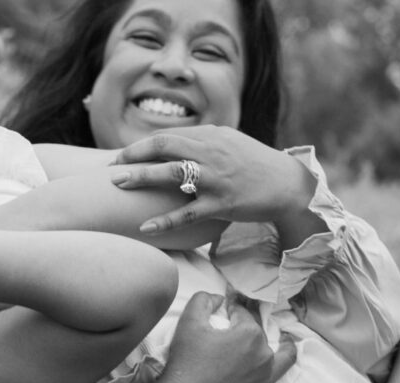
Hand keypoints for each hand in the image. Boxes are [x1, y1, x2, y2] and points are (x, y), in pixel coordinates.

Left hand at [111, 126, 315, 235]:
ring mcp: (215, 179)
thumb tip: (176, 143)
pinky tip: (144, 228)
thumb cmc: (256, 165)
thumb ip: (204, 141)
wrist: (287, 185)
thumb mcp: (230, 143)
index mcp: (211, 136)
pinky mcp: (221, 204)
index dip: (141, 146)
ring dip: (141, 177)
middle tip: (111, 165)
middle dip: (133, 154)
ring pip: (171, 174)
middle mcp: (211, 153)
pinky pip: (187, 213)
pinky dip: (165, 221)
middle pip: (164, 146)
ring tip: (118, 183)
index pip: (168, 136)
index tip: (121, 156)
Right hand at [159, 291, 322, 382]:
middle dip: (252, 326)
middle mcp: (264, 355)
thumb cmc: (185, 361)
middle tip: (241, 325)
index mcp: (249, 334)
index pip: (243, 314)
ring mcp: (266, 380)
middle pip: (261, 335)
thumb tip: (219, 299)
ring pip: (286, 360)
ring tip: (286, 343)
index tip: (223, 308)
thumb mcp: (189, 321)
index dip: (231, 309)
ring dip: (288, 349)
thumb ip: (205, 300)